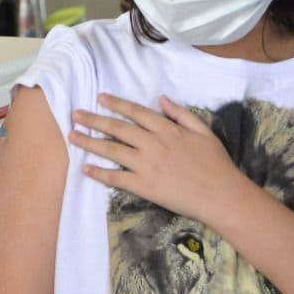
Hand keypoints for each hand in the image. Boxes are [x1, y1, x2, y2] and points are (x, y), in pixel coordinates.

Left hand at [67, 93, 243, 223]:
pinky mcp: (144, 187)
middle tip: (76, 114)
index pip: (136, 112)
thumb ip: (180, 114)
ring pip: (112, 150)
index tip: (99, 98)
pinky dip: (100, 173)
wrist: (221, 195)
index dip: (116, 104)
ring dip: (89, 142)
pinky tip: (85, 168)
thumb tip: (161, 99)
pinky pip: (117, 178)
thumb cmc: (216, 163)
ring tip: (72, 136)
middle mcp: (153, 144)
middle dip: (94, 120)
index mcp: (167, 130)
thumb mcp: (203, 131)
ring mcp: (147, 166)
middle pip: (117, 129)